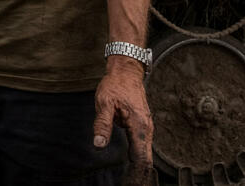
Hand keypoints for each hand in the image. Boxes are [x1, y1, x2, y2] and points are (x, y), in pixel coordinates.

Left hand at [93, 59, 153, 185]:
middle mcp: (146, 129)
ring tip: (134, 182)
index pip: (141, 159)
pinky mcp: (141, 126)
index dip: (137, 175)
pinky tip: (134, 169)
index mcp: (139, 126)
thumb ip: (102, 124)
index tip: (134, 185)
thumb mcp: (104, 103)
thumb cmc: (116, 85)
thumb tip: (98, 144)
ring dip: (139, 169)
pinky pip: (141, 146)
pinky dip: (138, 159)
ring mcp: (145, 127)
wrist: (126, 71)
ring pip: (144, 154)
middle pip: (146, 160)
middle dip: (140, 176)